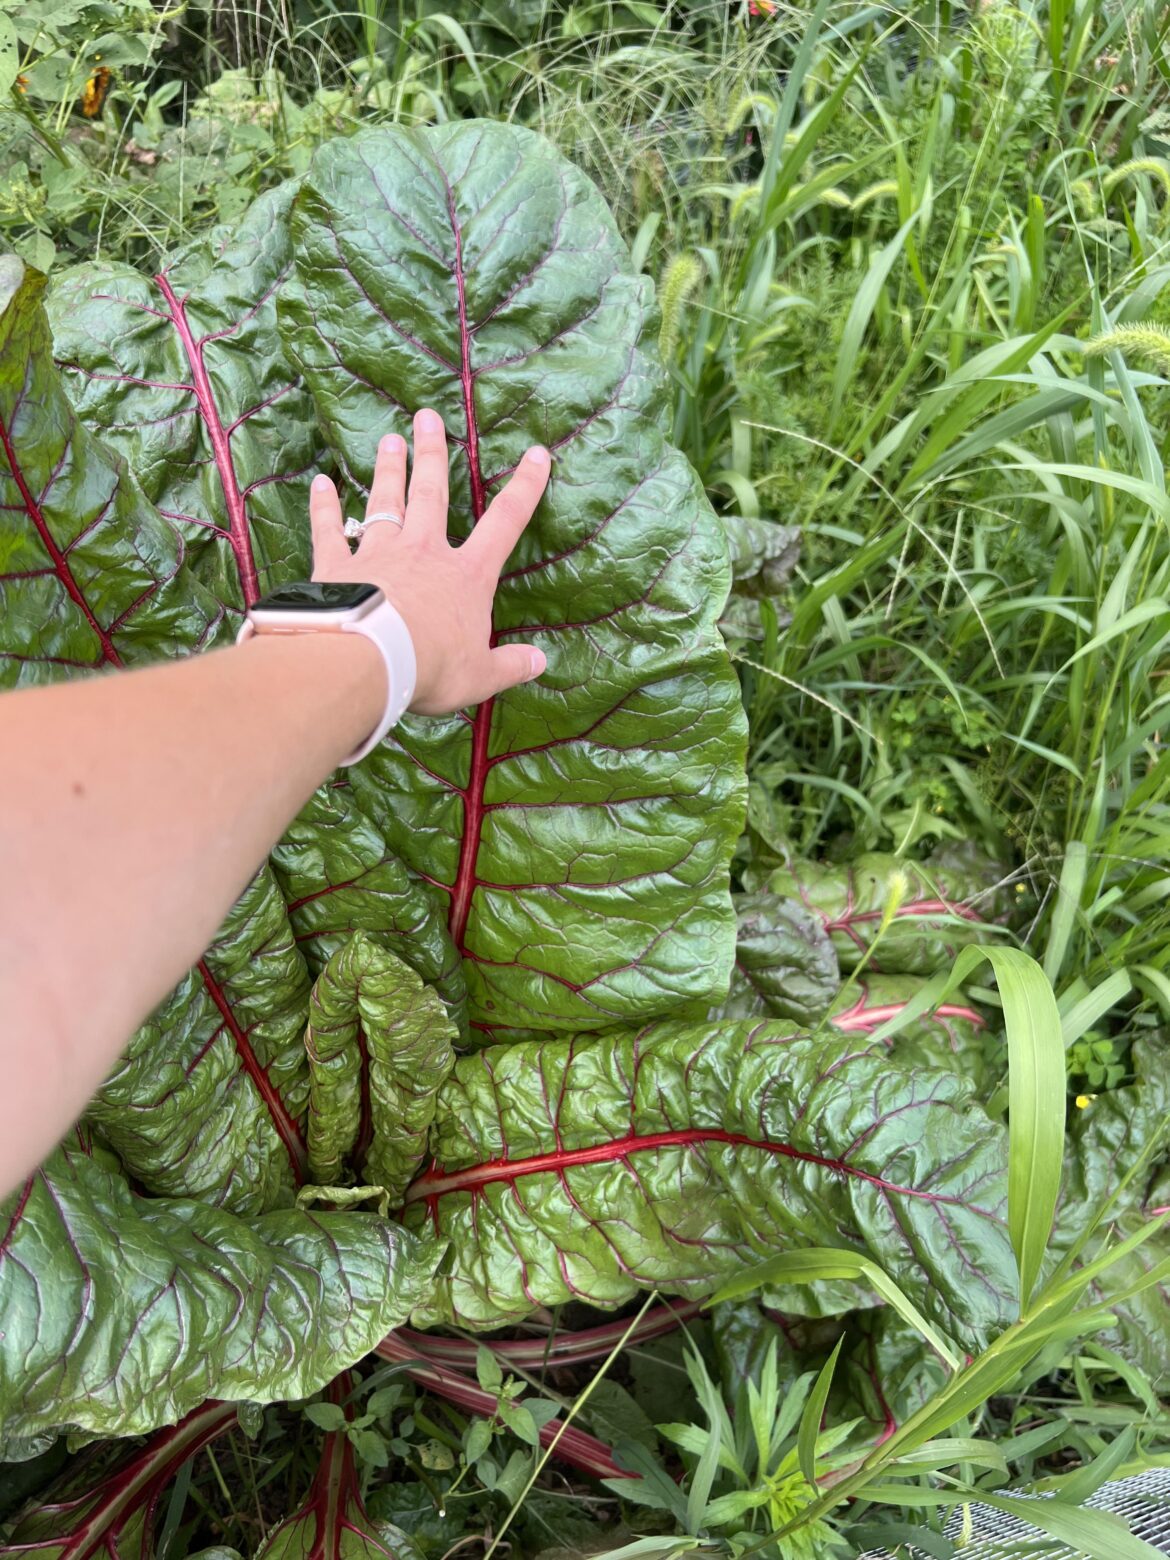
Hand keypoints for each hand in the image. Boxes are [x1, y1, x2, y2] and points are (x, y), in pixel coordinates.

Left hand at [307, 408, 549, 714]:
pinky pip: (330, 531)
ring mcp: (378, 554)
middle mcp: (424, 553)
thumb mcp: (481, 675)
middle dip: (433, 454)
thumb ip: (510, 665)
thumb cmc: (430, 668)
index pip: (505, 524)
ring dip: (388, 469)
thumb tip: (540, 662)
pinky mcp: (337, 567)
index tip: (538, 455)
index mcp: (467, 576)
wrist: (368, 661)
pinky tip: (320, 484)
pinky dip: (324, 508)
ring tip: (390, 439)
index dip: (525, 489)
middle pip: (432, 494)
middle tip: (428, 418)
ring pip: (386, 502)